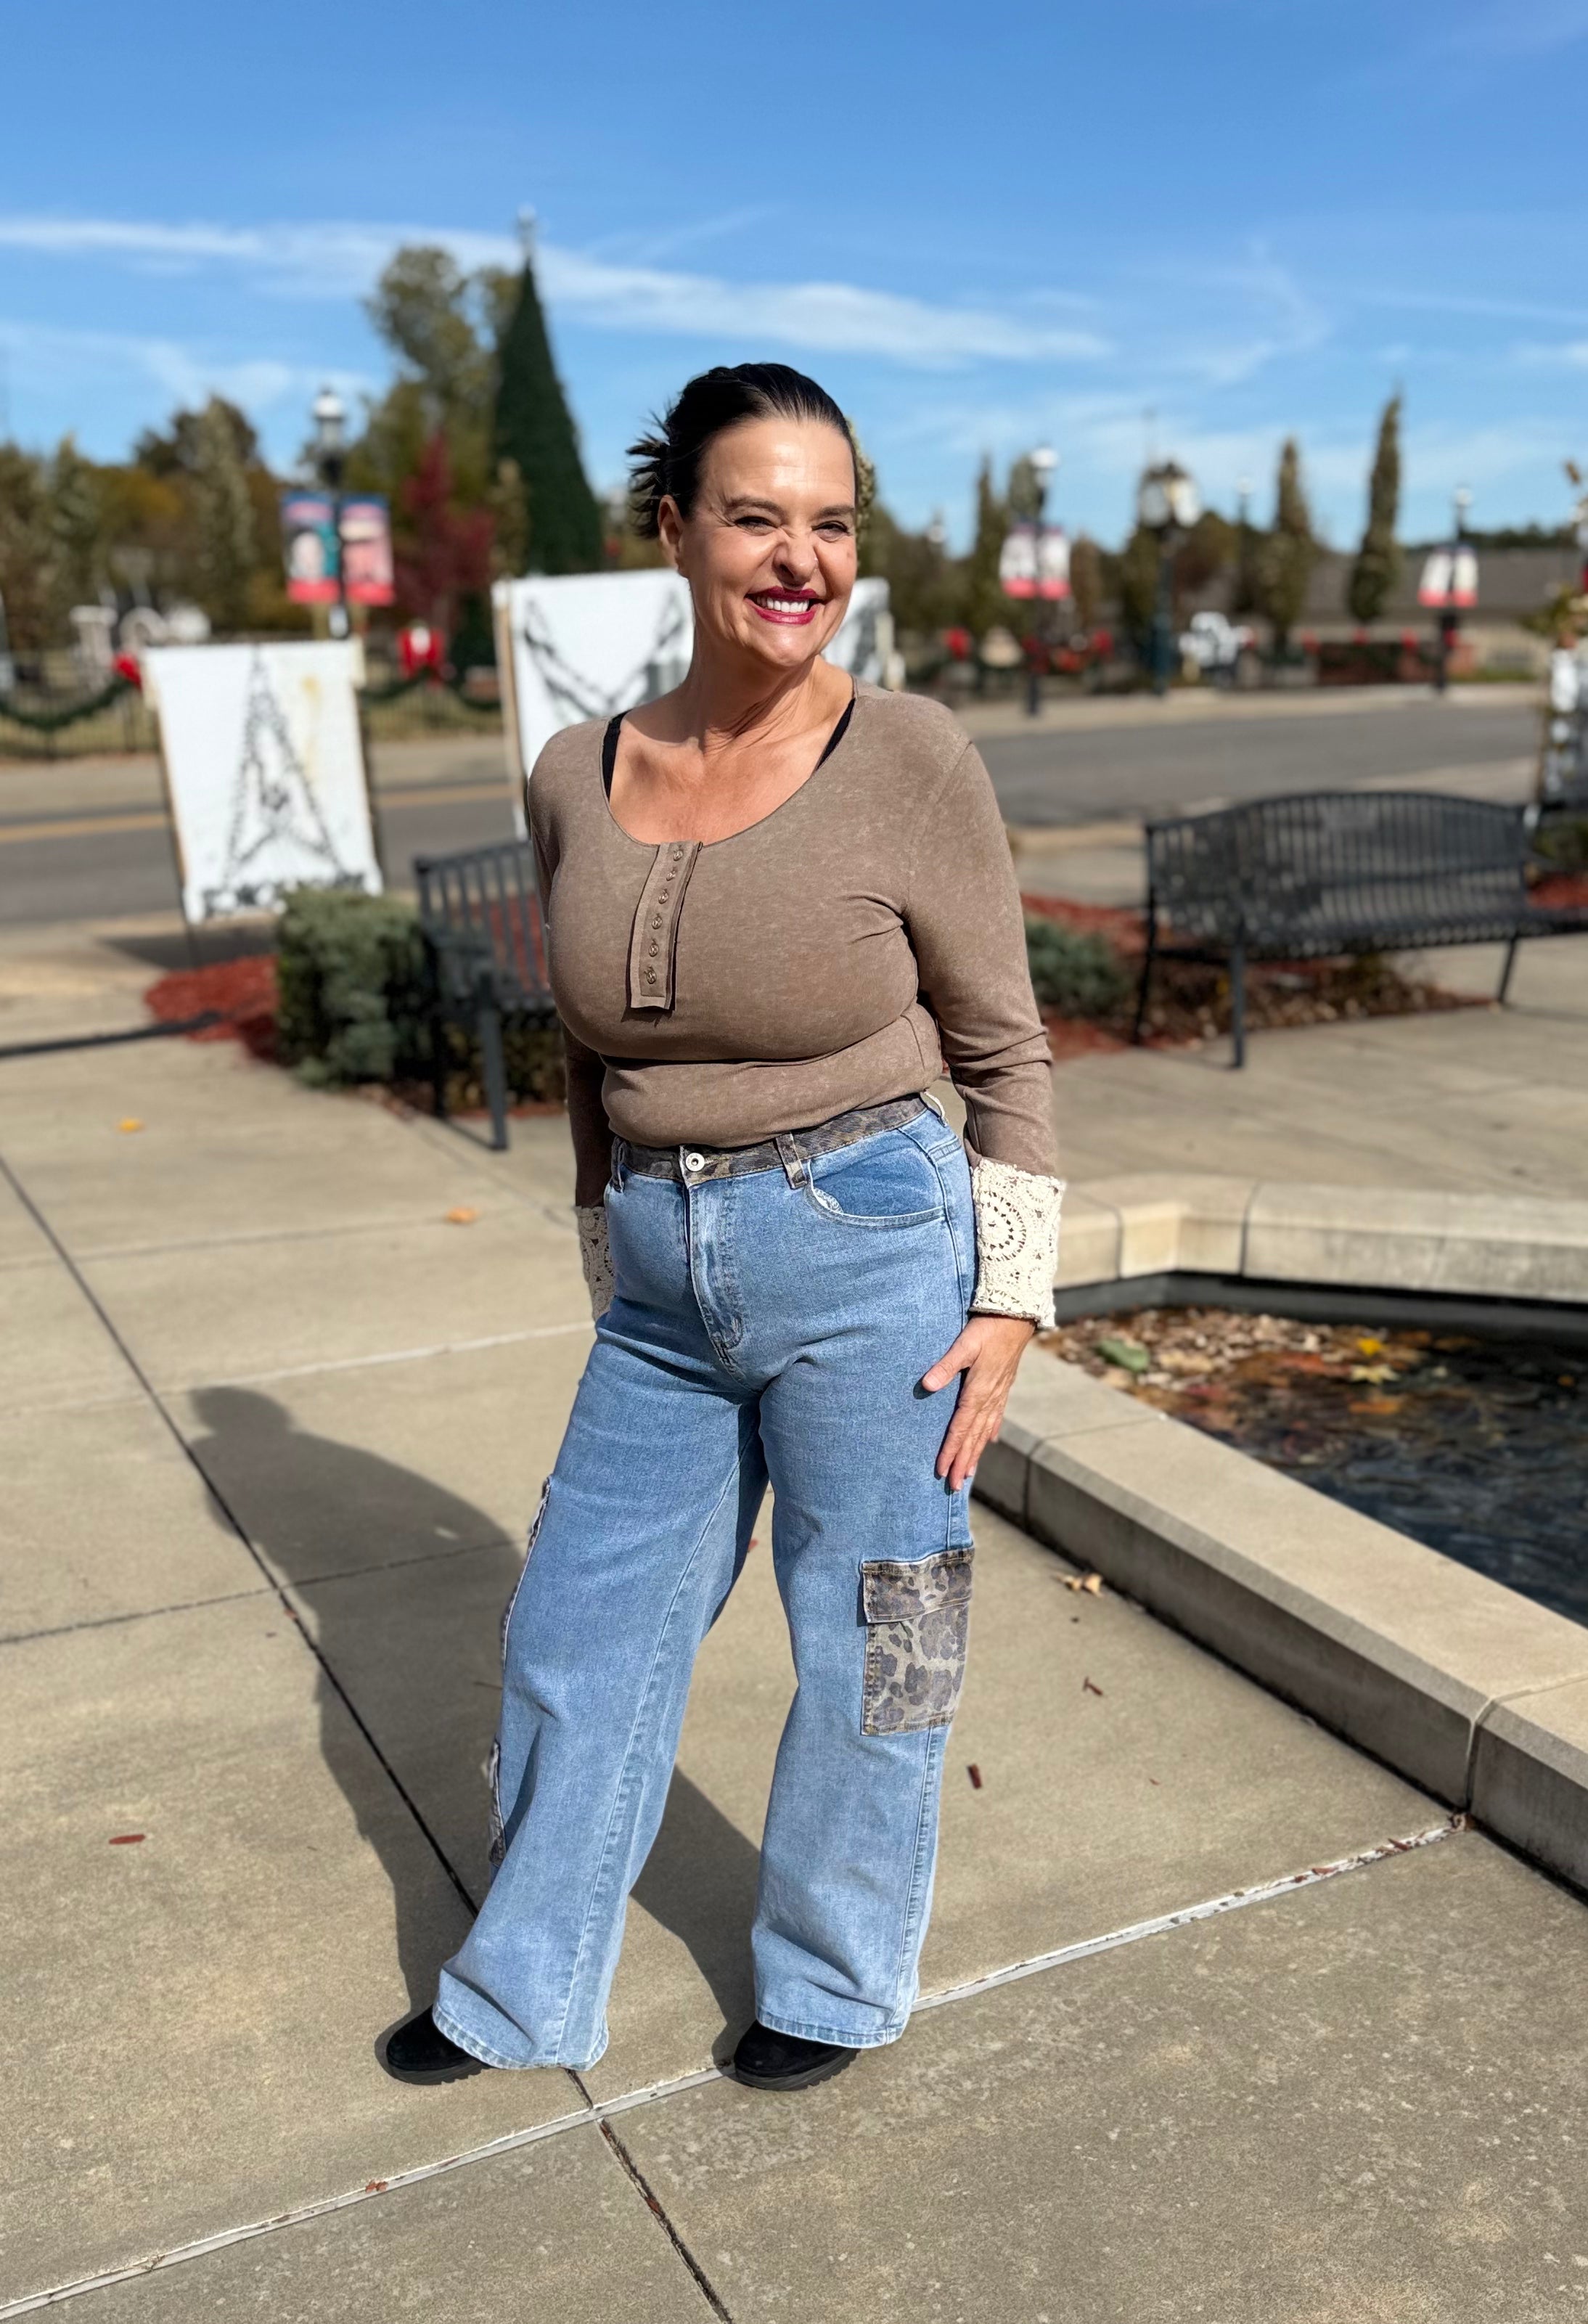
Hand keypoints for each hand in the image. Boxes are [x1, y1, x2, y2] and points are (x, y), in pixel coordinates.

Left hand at [923, 1313, 1035, 1492]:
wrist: (1017, 1316)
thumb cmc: (987, 1328)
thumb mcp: (964, 1344)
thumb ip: (945, 1366)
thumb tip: (927, 1385)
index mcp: (978, 1391)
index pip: (961, 1428)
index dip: (951, 1450)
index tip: (942, 1470)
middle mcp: (990, 1398)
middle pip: (974, 1437)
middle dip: (963, 1462)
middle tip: (954, 1486)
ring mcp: (998, 1394)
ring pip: (985, 1431)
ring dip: (976, 1453)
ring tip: (969, 1473)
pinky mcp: (1003, 1386)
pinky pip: (996, 1417)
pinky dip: (990, 1432)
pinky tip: (989, 1442)